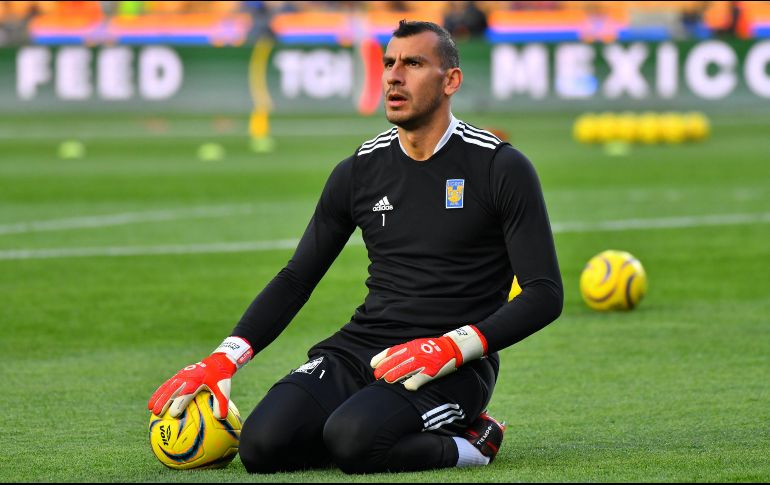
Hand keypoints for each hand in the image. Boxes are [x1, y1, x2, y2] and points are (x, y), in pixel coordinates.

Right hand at [148, 336, 251, 418]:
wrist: (216, 362)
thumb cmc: (220, 378)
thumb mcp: (224, 389)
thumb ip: (222, 403)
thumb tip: (220, 418)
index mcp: (197, 380)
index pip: (187, 393)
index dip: (180, 403)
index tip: (174, 414)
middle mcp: (186, 377)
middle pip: (172, 390)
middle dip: (164, 401)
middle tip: (157, 413)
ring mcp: (180, 375)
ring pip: (166, 387)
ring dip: (158, 397)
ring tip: (150, 409)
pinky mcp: (177, 375)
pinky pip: (166, 385)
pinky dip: (158, 393)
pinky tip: (153, 403)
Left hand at [370, 325, 486, 390]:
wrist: (453, 347)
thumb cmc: (432, 348)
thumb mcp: (417, 345)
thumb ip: (404, 352)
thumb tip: (389, 360)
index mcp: (411, 346)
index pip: (392, 352)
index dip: (381, 358)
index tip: (373, 365)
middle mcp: (415, 352)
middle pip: (396, 361)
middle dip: (385, 369)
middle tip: (378, 376)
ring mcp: (424, 361)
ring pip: (406, 369)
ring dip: (395, 375)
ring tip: (387, 381)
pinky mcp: (432, 370)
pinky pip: (421, 377)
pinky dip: (413, 382)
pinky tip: (406, 387)